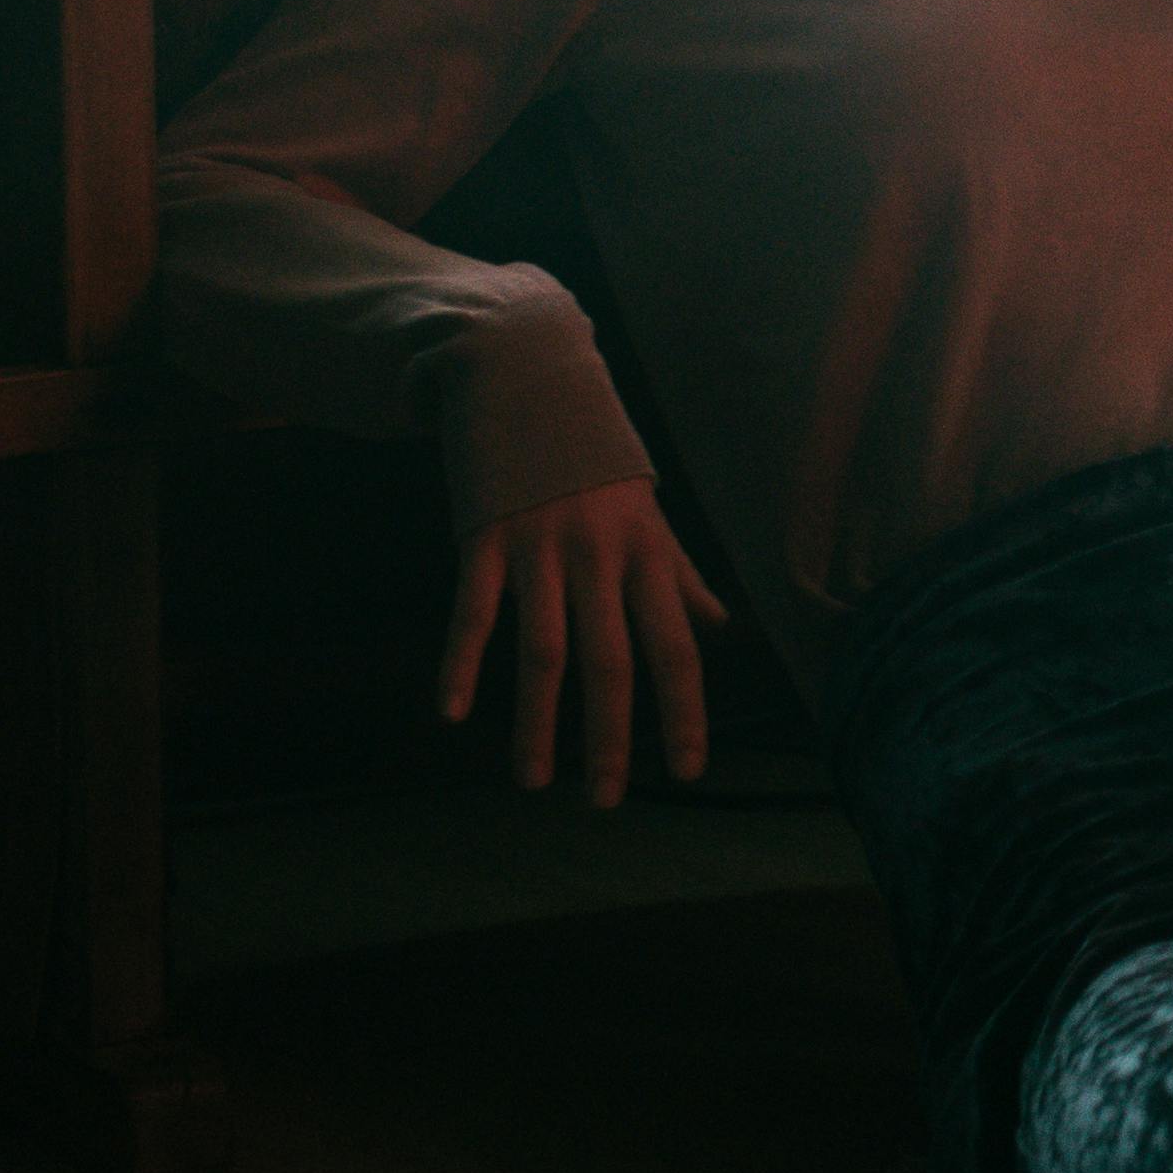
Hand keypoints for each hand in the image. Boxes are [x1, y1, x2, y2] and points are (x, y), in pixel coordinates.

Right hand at [438, 476, 728, 802]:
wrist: (527, 372)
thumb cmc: (592, 457)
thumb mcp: (647, 511)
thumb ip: (681, 573)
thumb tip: (720, 625)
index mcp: (647, 552)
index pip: (676, 646)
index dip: (685, 711)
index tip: (688, 770)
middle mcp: (598, 555)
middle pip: (610, 662)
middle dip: (610, 737)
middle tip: (603, 801)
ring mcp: (539, 546)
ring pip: (543, 651)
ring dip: (536, 722)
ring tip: (532, 781)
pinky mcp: (485, 535)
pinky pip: (475, 610)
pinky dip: (461, 662)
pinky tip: (452, 711)